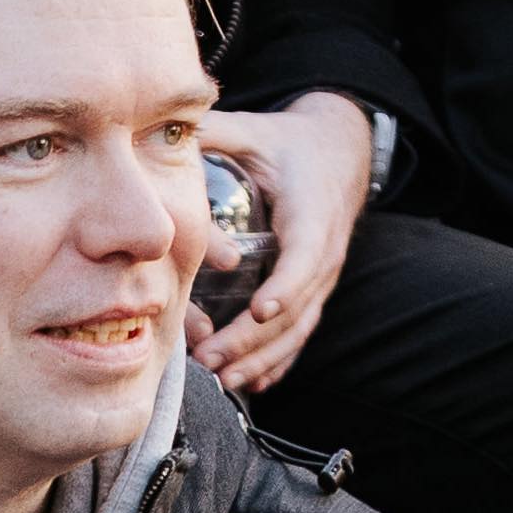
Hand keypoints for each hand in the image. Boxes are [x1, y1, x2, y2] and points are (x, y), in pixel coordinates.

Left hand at [192, 91, 372, 400]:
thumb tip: (171, 128)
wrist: (341, 151)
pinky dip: (280, 361)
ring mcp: (324, 276)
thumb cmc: (290, 143)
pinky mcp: (316, 288)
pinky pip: (302, 332)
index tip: (260, 311)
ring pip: (300, 328)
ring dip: (263, 358)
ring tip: (224, 380)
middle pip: (297, 307)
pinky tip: (255, 385)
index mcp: (313, 213)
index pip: (305, 258)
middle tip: (212, 360)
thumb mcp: (257, 131)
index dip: (285, 287)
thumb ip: (218, 132)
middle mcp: (325, 252)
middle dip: (255, 339)